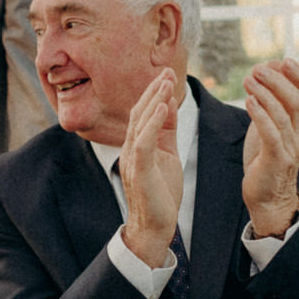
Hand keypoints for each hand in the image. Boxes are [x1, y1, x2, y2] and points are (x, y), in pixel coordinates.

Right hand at [120, 71, 184, 267]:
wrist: (154, 227)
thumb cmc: (161, 193)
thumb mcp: (167, 155)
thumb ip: (166, 132)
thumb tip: (168, 105)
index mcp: (138, 145)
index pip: (143, 112)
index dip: (155, 92)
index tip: (168, 74)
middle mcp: (130, 149)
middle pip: (139, 112)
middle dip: (154, 90)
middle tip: (168, 71)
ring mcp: (132, 159)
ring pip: (141, 122)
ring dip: (155, 100)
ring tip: (167, 83)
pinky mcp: (139, 171)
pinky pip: (144, 141)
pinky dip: (153, 122)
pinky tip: (163, 107)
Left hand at [241, 59, 298, 237]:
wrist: (268, 199)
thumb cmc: (266, 160)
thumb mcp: (270, 128)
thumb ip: (270, 105)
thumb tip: (267, 73)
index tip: (282, 60)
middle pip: (298, 100)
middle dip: (279, 80)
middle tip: (258, 68)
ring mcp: (291, 148)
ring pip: (284, 114)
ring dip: (265, 93)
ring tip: (248, 79)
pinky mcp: (276, 160)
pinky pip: (271, 133)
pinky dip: (260, 114)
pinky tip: (248, 101)